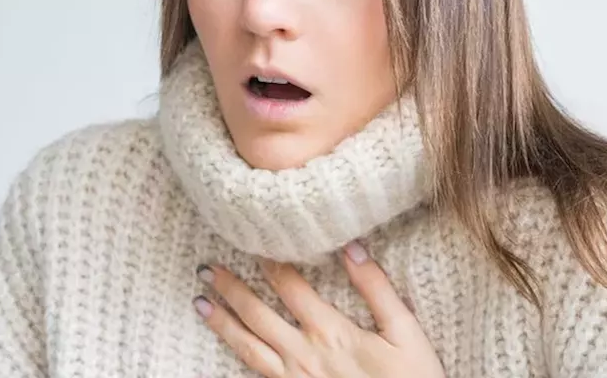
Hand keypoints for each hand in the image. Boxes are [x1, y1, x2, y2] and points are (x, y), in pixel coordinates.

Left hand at [193, 241, 445, 377]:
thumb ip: (378, 289)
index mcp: (331, 333)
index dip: (269, 263)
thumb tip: (352, 246)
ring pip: (248, 348)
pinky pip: (256, 374)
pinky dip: (237, 357)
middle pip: (258, 315)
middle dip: (231, 289)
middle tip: (206, 269)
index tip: (250, 242)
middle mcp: (305, 355)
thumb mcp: (406, 333)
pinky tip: (226, 347)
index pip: (290, 288)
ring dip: (222, 323)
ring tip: (199, 303)